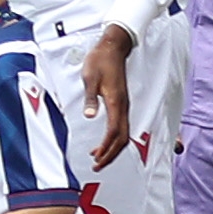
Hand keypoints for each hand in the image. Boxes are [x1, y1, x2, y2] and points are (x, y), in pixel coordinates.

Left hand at [76, 24, 135, 166]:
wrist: (113, 48)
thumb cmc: (100, 61)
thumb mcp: (89, 78)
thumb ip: (90, 98)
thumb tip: (89, 116)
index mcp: (116, 102)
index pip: (114, 132)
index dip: (106, 148)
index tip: (96, 159)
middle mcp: (123, 106)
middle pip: (122, 138)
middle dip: (111, 154)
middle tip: (97, 166)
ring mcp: (123, 105)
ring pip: (123, 133)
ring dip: (112, 148)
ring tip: (98, 158)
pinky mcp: (120, 102)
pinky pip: (121, 126)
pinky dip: (113, 138)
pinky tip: (103, 141)